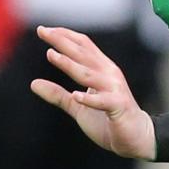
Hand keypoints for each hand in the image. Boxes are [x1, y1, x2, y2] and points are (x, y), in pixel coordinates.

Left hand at [31, 25, 155, 159]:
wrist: (136, 138)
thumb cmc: (108, 120)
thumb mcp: (78, 106)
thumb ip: (58, 94)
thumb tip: (33, 83)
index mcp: (102, 69)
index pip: (83, 46)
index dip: (64, 36)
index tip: (44, 30)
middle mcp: (109, 74)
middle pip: (83, 54)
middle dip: (62, 42)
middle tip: (43, 31)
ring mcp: (114, 89)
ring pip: (89, 74)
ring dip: (70, 64)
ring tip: (51, 55)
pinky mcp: (118, 107)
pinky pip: (102, 101)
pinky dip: (89, 99)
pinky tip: (76, 96)